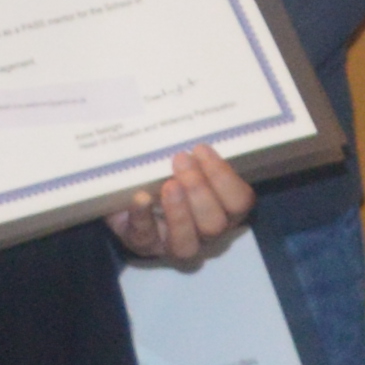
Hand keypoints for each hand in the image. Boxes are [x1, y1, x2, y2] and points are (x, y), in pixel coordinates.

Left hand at [104, 146, 254, 267]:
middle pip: (216, 224)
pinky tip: (140, 197)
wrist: (124, 194)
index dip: (224, 178)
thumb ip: (195, 152)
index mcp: (224, 209)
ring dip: (179, 211)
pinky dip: (143, 217)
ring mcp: (175, 244)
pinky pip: (146, 238)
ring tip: (167, 183)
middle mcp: (205, 232)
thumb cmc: (164, 173)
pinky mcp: (145, 247)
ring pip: (188, 243)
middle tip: (180, 160)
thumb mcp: (184, 162)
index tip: (201, 149)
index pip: (240, 202)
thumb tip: (191, 116)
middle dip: (200, 190)